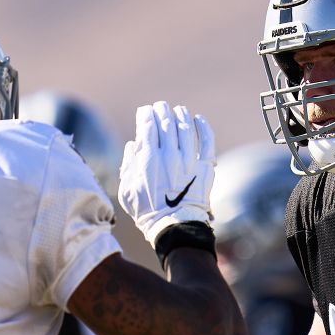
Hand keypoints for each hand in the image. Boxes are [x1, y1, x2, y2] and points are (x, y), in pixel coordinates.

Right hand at [118, 101, 215, 246]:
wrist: (174, 226)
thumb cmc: (147, 210)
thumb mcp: (127, 189)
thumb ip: (128, 164)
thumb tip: (134, 144)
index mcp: (148, 159)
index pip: (148, 125)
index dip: (146, 114)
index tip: (145, 111)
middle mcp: (169, 155)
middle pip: (166, 122)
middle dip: (162, 111)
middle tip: (161, 107)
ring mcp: (189, 160)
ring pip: (186, 127)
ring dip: (181, 115)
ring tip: (179, 111)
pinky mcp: (204, 166)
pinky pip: (206, 140)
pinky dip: (203, 127)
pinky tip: (199, 119)